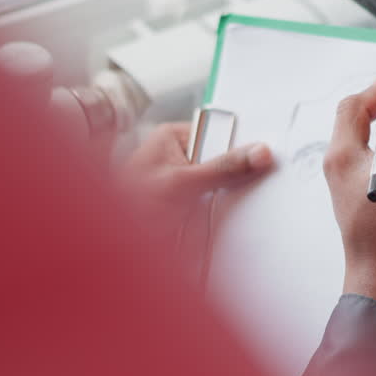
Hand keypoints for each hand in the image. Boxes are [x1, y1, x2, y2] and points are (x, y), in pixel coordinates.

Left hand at [125, 122, 273, 233]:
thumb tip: (257, 153)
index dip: (242, 145)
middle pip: (223, 158)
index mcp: (173, 136)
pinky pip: (215, 200)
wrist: (109, 242)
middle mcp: (179, 154)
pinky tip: (226, 215)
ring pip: (221, 181)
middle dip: (238, 173)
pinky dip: (223, 209)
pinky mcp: (188, 203)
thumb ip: (223, 168)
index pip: (220, 133)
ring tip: (240, 200)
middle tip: (260, 180)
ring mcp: (184, 180)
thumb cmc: (129, 204)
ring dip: (231, 194)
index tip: (265, 156)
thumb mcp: (183, 183)